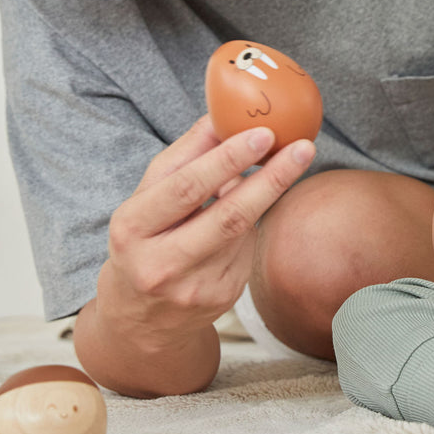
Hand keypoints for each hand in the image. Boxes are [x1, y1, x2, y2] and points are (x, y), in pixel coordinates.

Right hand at [77, 115, 314, 394]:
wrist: (140, 318)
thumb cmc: (143, 240)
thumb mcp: (147, 197)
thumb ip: (185, 156)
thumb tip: (224, 115)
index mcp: (133, 229)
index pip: (187, 188)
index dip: (228, 159)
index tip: (263, 133)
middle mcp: (161, 265)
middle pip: (228, 217)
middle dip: (271, 179)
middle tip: (301, 148)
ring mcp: (195, 288)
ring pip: (244, 231)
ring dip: (260, 197)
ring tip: (274, 169)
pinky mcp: (222, 300)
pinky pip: (248, 250)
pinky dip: (249, 226)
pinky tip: (240, 220)